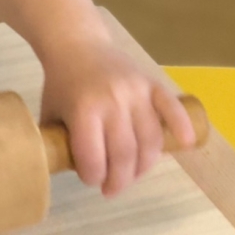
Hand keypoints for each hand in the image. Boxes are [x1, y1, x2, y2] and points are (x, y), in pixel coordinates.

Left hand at [40, 35, 195, 197]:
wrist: (77, 44)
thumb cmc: (61, 84)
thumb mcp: (50, 113)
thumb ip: (58, 142)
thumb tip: (66, 174)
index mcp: (83, 109)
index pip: (94, 157)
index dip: (94, 176)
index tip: (92, 181)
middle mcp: (113, 101)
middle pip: (125, 154)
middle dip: (120, 180)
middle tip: (113, 189)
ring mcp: (136, 91)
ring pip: (150, 140)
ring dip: (144, 166)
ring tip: (132, 175)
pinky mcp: (152, 83)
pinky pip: (172, 108)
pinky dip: (181, 127)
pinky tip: (185, 145)